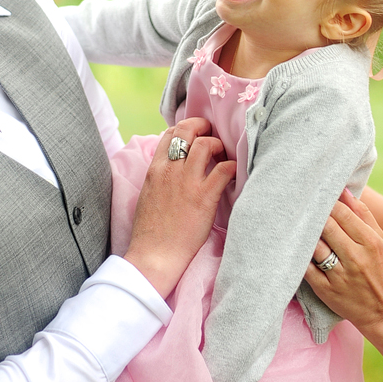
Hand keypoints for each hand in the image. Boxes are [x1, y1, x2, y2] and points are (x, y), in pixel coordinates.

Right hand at [123, 118, 236, 298]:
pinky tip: (234, 173)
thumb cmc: (150, 231)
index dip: (185, 128)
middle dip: (203, 126)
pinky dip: (232, 166)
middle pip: (186, 130)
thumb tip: (172, 169)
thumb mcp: (148, 194)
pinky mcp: (204, 197)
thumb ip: (159, 177)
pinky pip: (224, 170)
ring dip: (218, 145)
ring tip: (223, 155)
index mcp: (155, 169)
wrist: (154, 255)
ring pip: (206, 144)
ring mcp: (187, 182)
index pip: (169, 134)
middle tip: (213, 135)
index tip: (195, 134)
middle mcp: (170, 170)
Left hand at [304, 191, 382, 334]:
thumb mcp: (380, 241)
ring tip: (298, 225)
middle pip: (326, 227)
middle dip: (314, 215)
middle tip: (304, 207)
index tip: (318, 197)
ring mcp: (339, 276)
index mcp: (370, 242)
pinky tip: (296, 247)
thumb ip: (363, 214)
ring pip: (314, 246)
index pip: (342, 214)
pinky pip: (306, 268)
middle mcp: (355, 258)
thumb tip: (344, 191)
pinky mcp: (325, 290)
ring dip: (305, 234)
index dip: (327, 203)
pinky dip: (300, 256)